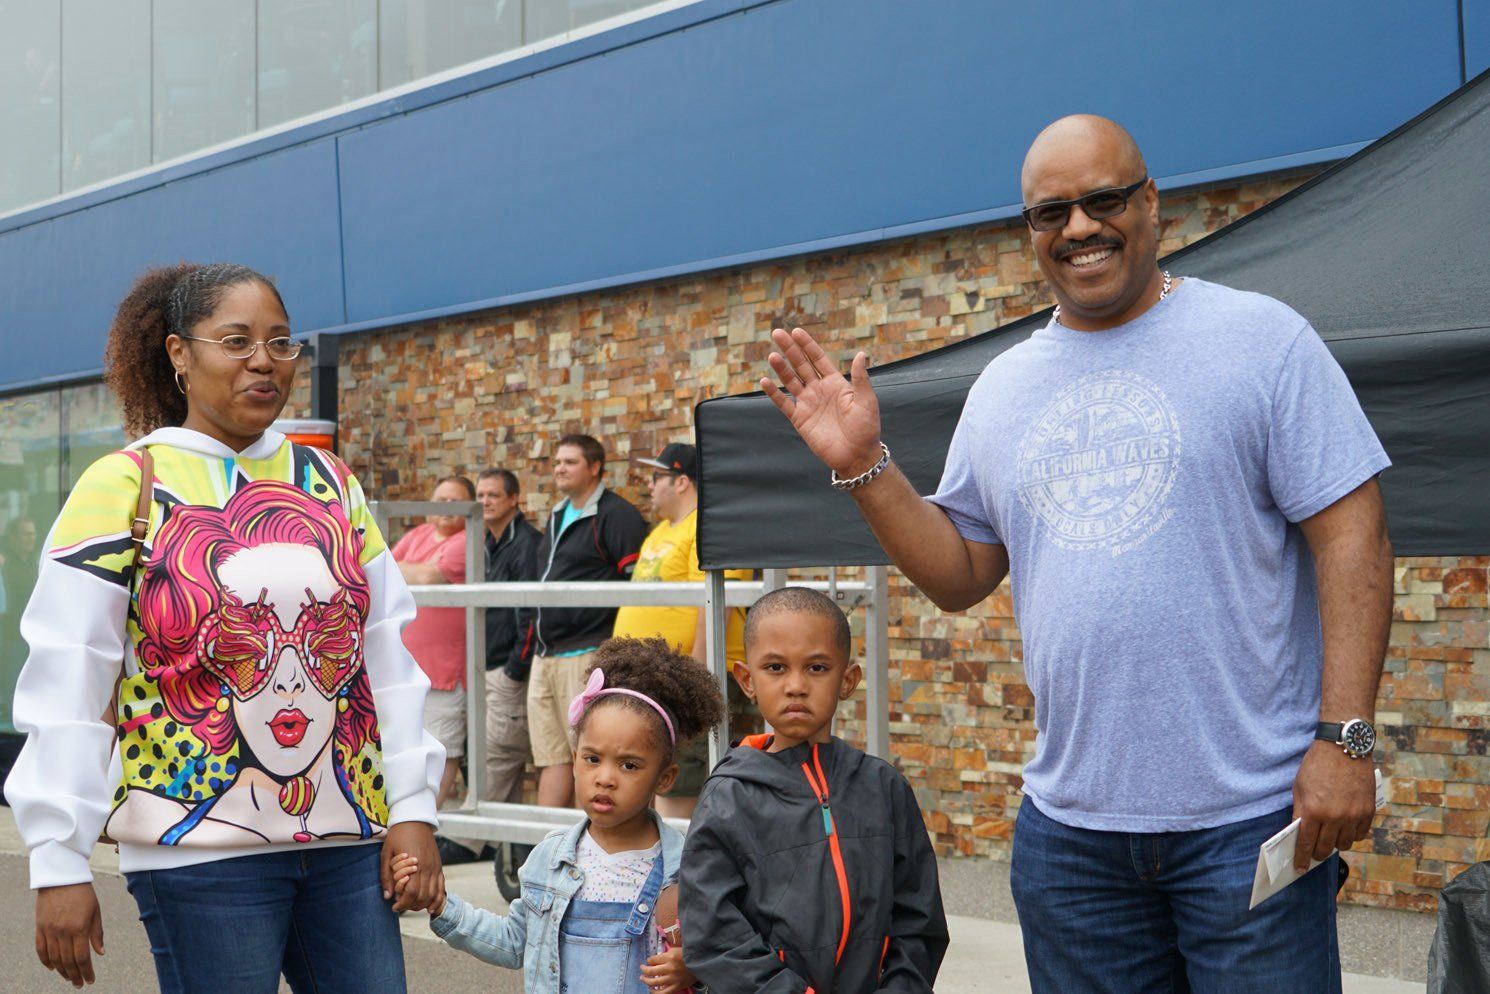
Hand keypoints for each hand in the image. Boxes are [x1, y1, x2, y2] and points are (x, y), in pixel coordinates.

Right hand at [35, 883, 103, 987]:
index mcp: (79, 927)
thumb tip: (100, 953)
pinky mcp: (40, 927)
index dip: (86, 971)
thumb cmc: (83, 893)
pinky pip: (40, 949)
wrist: (61, 877)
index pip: (82, 957)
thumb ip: (97, 933)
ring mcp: (49, 930)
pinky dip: (46, 961)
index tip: (90, 980)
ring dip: (62, 971)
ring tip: (69, 978)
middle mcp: (63, 931)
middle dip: (74, 975)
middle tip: (79, 984)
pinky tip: (53, 968)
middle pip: (68, 961)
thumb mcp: (95, 911)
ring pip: (54, 958)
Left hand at [383, 822, 444, 913]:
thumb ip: (386, 876)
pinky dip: (438, 899)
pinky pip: (441, 887)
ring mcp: (435, 867)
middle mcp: (427, 868)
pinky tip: (431, 907)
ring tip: (412, 905)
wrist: (415, 820)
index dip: (403, 904)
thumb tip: (387, 896)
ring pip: (433, 894)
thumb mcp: (386, 854)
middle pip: (422, 897)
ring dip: (423, 904)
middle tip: (401, 905)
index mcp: (414, 865)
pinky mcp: (439, 866)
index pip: (411, 893)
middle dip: (411, 906)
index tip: (394, 906)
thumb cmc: (398, 836)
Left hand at [639, 946, 694, 993]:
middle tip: (642, 969)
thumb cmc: (688, 955)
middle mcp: (670, 968)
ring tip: (643, 978)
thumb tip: (654, 960)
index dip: (649, 960)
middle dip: (644, 970)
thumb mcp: (675, 950)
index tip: (648, 960)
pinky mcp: (676, 987)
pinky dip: (655, 992)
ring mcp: (673, 979)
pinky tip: (651, 989)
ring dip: (646, 981)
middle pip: (651, 971)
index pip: (653, 959)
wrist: (700, 963)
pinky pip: (663, 992)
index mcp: (670, 957)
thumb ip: (664, 954)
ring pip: (655, 982)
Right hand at [761, 327, 881, 477]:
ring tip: (772, 355)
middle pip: (801, 365)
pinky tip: (765, 381)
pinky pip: (784, 403)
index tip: (796, 332)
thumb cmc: (866, 428)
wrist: (856, 456)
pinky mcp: (800, 419)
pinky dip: (774, 393)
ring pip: (791, 381)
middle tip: (777, 333)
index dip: (807, 345)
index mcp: (835, 383)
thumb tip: (861, 354)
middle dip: (790, 349)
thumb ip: (860, 378)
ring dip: (781, 368)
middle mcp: (819, 390)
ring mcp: (808, 404)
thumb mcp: (866, 400)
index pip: (818, 359)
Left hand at [1292, 740, 1376, 872]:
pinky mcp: (1367, 811)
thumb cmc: (1317, 765)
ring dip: (1336, 844)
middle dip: (1318, 854)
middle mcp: (1334, 817)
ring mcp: (1353, 815)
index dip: (1302, 858)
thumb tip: (1299, 832)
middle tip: (1314, 855)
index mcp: (1313, 811)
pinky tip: (1345, 829)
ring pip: (1345, 844)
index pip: (1306, 843)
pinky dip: (1352, 835)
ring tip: (1330, 838)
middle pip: (1326, 848)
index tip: (1299, 868)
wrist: (1344, 748)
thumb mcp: (1300, 787)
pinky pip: (1360, 834)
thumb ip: (1300, 812)